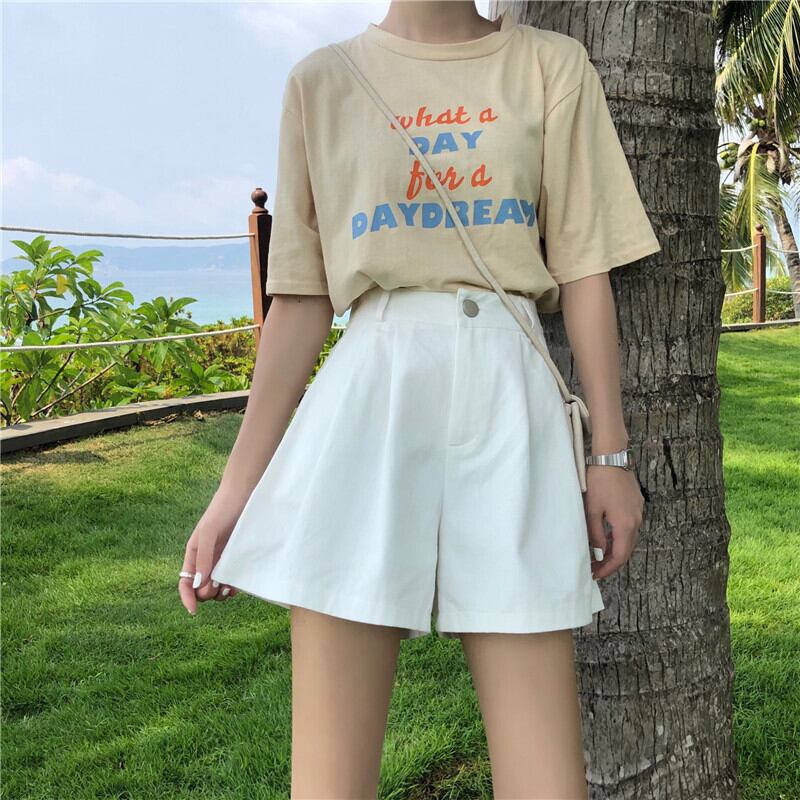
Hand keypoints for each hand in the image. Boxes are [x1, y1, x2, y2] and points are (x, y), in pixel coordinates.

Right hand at [179, 493, 243, 614]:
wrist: (243, 495)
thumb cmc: (222, 510)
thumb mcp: (209, 532)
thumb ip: (203, 557)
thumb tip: (197, 584)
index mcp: (193, 555)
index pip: (184, 583)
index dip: (187, 598)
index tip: (194, 611)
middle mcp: (206, 560)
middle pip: (201, 589)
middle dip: (208, 594)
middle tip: (220, 587)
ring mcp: (222, 559)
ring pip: (217, 586)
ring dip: (221, 593)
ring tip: (230, 588)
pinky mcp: (236, 557)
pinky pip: (231, 578)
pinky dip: (233, 586)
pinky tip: (237, 586)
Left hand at [584, 466, 643, 580]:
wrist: (612, 457)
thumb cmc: (599, 482)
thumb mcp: (592, 510)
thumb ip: (596, 533)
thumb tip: (598, 552)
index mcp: (626, 525)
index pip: (620, 556)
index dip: (608, 568)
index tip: (595, 574)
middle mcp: (636, 521)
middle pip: (626, 550)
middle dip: (611, 562)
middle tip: (594, 568)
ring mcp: (638, 512)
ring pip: (628, 539)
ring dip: (615, 550)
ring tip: (598, 555)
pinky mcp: (636, 504)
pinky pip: (629, 527)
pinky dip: (619, 537)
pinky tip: (606, 537)